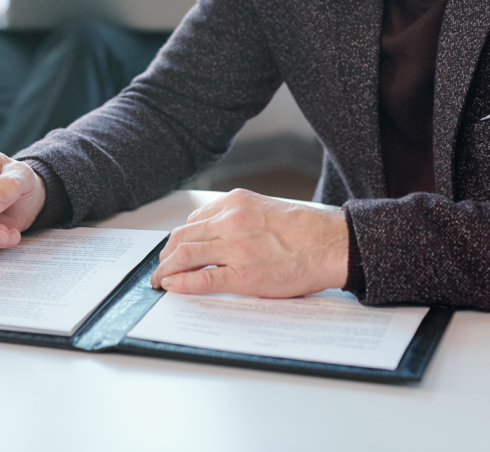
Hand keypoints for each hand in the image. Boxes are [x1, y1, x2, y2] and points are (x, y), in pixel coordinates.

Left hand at [149, 189, 349, 296]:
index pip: (193, 220)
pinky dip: (181, 283)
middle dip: (166, 254)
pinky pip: (201, 280)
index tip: (174, 248)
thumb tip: (211, 231)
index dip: (179, 238)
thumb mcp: (264, 207)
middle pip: (182, 237)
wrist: (330, 244)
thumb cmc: (304, 230)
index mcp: (236, 203)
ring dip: (166, 269)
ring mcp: (235, 249)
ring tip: (160, 280)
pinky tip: (173, 287)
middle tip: (160, 267)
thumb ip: (236, 215)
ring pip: (185, 255)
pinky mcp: (243, 275)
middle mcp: (231, 222)